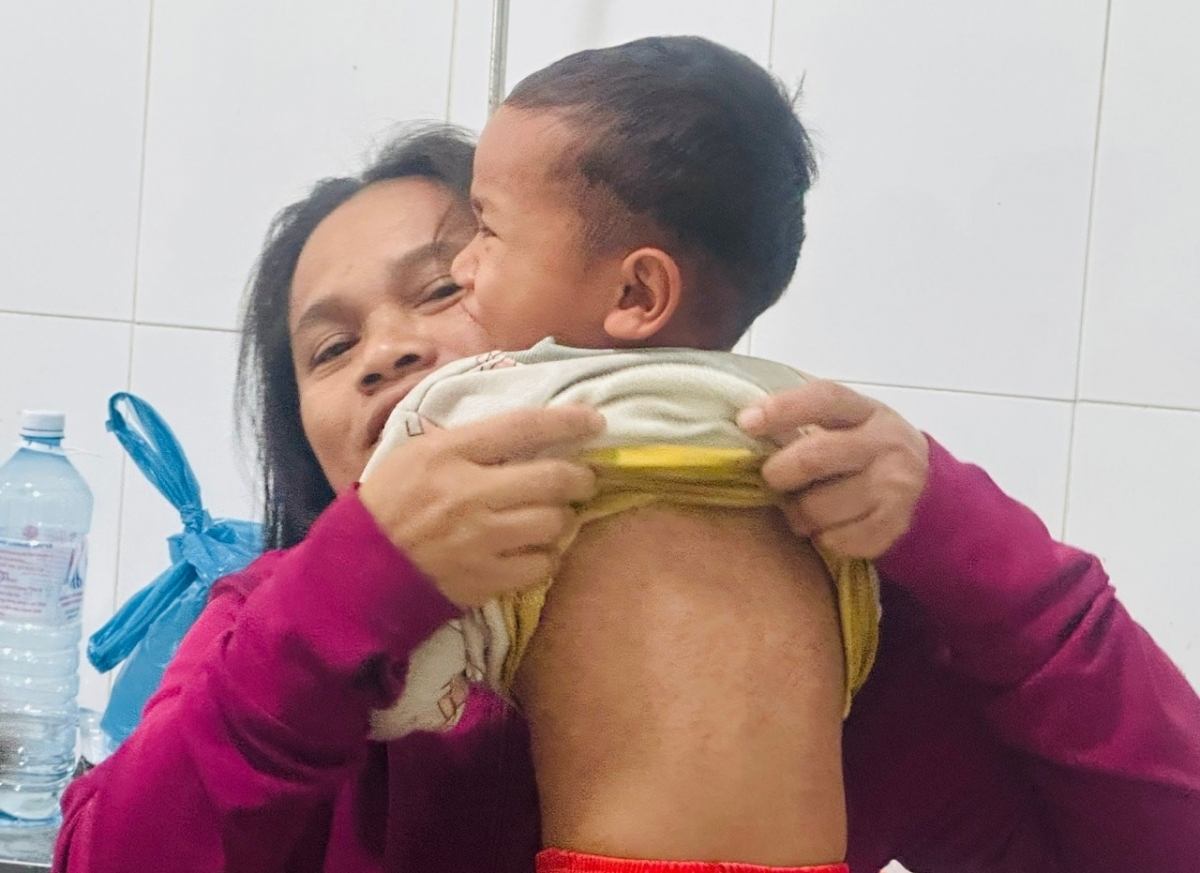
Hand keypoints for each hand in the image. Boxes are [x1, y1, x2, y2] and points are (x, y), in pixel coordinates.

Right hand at [359, 404, 604, 606]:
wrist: (359, 570)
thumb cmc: (390, 503)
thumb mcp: (418, 454)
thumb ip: (470, 440)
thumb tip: (530, 425)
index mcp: (448, 453)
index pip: (523, 426)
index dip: (567, 420)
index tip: (594, 420)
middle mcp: (468, 493)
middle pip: (553, 478)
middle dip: (579, 477)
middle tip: (580, 479)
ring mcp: (480, 539)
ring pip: (554, 522)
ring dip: (562, 518)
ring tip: (552, 517)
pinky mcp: (485, 579)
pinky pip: (542, 564)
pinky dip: (546, 557)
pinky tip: (533, 551)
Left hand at [737, 381, 928, 558]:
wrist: (926, 485)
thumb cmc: (864, 448)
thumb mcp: (847, 420)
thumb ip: (806, 414)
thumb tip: (746, 416)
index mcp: (867, 410)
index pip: (824, 398)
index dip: (782, 408)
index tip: (746, 422)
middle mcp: (886, 444)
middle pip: (813, 458)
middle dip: (778, 472)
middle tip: (772, 478)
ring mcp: (894, 486)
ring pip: (818, 508)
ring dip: (797, 513)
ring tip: (803, 507)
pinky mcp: (894, 525)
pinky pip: (835, 540)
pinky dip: (822, 537)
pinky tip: (828, 526)